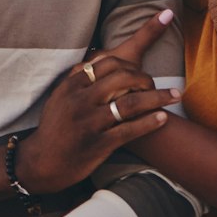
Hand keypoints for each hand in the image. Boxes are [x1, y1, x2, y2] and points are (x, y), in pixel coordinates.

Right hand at [17, 9, 177, 193]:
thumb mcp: (62, 94)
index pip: (109, 61)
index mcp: (73, 83)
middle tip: (158, 84)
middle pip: (122, 78)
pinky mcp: (97, 145)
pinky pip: (129, 130)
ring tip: (175, 96)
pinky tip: (163, 118)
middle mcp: (81, 100)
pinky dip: (149, 122)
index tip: (149, 53)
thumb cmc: (57, 125)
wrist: (41, 162)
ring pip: (130, 104)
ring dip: (157, 98)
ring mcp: (89, 123)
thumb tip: (101, 54)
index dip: (132, 60)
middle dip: (146, 79)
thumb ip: (81, 75)